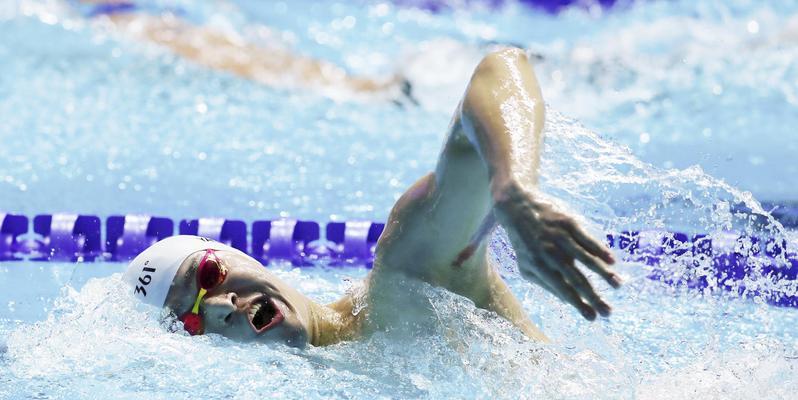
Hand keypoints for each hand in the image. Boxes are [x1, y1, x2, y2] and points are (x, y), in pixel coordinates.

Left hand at [493, 182, 620, 319]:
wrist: (517, 205)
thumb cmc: (525, 242)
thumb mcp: (527, 265)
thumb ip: (545, 283)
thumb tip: (567, 300)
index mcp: (538, 266)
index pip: (562, 289)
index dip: (577, 304)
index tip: (593, 318)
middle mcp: (549, 252)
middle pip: (576, 278)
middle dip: (593, 297)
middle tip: (609, 312)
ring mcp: (559, 236)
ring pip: (584, 258)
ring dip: (603, 274)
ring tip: (618, 286)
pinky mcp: (568, 222)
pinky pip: (586, 238)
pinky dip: (599, 250)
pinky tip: (612, 261)